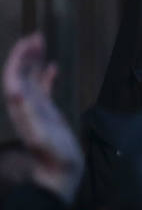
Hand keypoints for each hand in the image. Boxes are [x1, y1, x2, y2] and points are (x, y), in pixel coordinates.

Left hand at [3, 33, 83, 203]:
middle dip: (25, 54)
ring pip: (31, 78)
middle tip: (36, 36)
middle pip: (20, 74)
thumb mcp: (40, 136)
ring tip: (41, 43)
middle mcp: (25, 106)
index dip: (18, 59)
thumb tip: (15, 90)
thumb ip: (27, 114)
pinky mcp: (48, 114)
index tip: (29, 42)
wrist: (59, 174)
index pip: (14, 77)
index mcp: (21, 108)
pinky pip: (44, 89)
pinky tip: (53, 67)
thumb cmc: (54, 156)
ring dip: (34, 61)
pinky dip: (46, 76)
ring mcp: (36, 109)